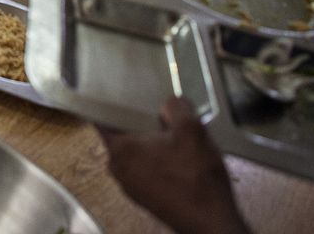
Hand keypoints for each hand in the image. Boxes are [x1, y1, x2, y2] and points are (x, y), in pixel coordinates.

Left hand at [97, 98, 248, 233]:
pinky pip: (146, 170)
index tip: (124, 92)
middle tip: (159, 111)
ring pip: (136, 154)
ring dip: (152, 144)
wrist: (210, 222)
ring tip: (174, 135)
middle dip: (139, 124)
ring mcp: (131, 187)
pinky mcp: (146, 199)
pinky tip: (180, 159)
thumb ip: (176, 107)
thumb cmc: (195, 174)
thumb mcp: (191, 129)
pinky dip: (158, 162)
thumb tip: (168, 103)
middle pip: (122, 136)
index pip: (103, 118)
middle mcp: (117, 169)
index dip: (112, 103)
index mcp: (119, 149)